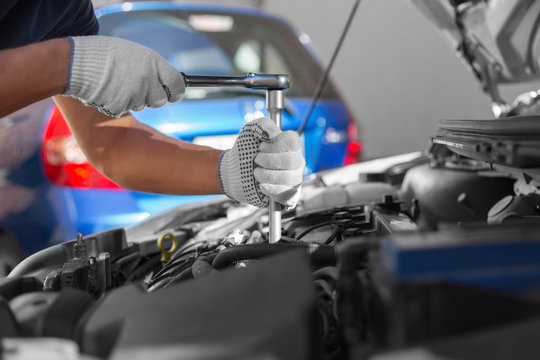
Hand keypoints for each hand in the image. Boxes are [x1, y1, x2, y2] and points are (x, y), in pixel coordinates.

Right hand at [63, 36, 184, 117]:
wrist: (75, 63)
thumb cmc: (105, 55)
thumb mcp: (134, 54)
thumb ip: (152, 67)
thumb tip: (165, 80)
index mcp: (153, 63)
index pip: (178, 84)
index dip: (176, 91)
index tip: (174, 94)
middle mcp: (147, 80)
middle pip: (160, 100)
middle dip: (152, 96)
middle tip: (138, 87)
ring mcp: (134, 95)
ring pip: (142, 105)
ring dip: (133, 98)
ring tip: (117, 83)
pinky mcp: (121, 107)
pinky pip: (126, 110)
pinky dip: (118, 103)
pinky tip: (108, 90)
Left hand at [219, 117, 304, 209]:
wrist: (234, 171)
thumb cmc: (246, 149)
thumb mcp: (251, 130)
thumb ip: (263, 124)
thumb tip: (274, 133)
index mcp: (291, 145)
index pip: (293, 142)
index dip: (275, 144)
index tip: (261, 145)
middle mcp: (296, 162)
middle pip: (292, 160)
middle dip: (269, 160)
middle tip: (257, 160)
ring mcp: (294, 179)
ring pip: (290, 178)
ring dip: (267, 175)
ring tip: (256, 172)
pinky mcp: (288, 196)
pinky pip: (288, 195)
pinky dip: (271, 190)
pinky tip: (261, 185)